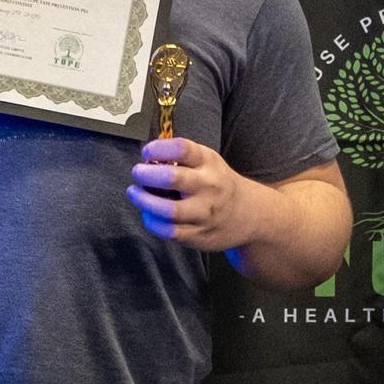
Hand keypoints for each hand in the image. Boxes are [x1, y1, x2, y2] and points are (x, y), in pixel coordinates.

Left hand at [127, 138, 258, 251]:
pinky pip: (169, 231)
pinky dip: (152, 221)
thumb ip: (180, 159)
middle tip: (137, 172)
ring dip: (144, 200)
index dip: (158, 148)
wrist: (249, 213)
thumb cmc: (217, 182)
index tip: (147, 152)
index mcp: (208, 162)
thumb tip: (147, 160)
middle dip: (146, 174)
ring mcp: (204, 213)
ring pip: (168, 210)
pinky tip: (148, 213)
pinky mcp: (199, 234)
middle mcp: (209, 186)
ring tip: (135, 192)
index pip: (182, 149)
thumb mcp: (207, 161)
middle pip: (172, 179)